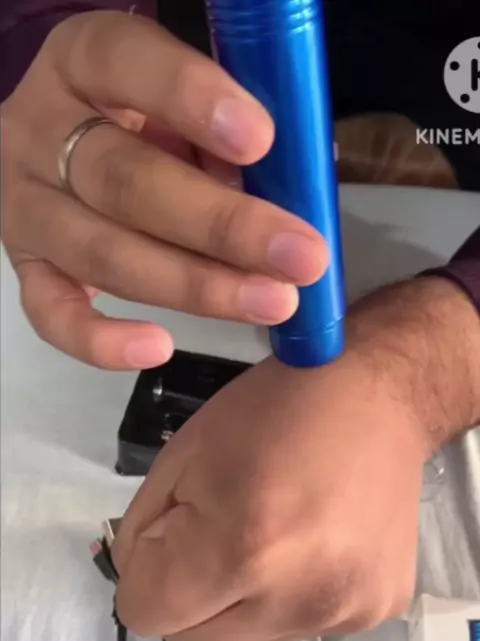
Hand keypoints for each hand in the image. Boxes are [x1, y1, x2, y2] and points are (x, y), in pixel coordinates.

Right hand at [1, 11, 326, 368]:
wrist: (64, 143)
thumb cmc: (148, 119)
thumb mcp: (184, 103)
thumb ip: (224, 137)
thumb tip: (290, 198)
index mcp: (81, 61)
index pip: (125, 62)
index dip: (191, 100)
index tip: (261, 140)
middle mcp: (38, 133)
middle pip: (124, 182)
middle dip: (221, 225)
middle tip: (300, 257)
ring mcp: (26, 206)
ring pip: (103, 255)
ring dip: (194, 286)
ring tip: (272, 302)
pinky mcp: (27, 268)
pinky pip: (51, 313)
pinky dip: (100, 341)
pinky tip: (160, 348)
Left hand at [111, 305, 433, 640]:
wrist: (378, 398)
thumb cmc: (273, 412)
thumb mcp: (182, 455)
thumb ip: (142, 529)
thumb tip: (141, 579)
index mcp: (242, 550)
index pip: (148, 615)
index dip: (146, 574)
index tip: (173, 536)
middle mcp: (297, 598)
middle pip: (194, 639)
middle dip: (190, 595)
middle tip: (220, 533)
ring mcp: (345, 613)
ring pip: (247, 636)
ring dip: (245, 597)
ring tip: (277, 533)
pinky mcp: (377, 612)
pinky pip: (299, 624)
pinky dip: (292, 594)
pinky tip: (318, 541)